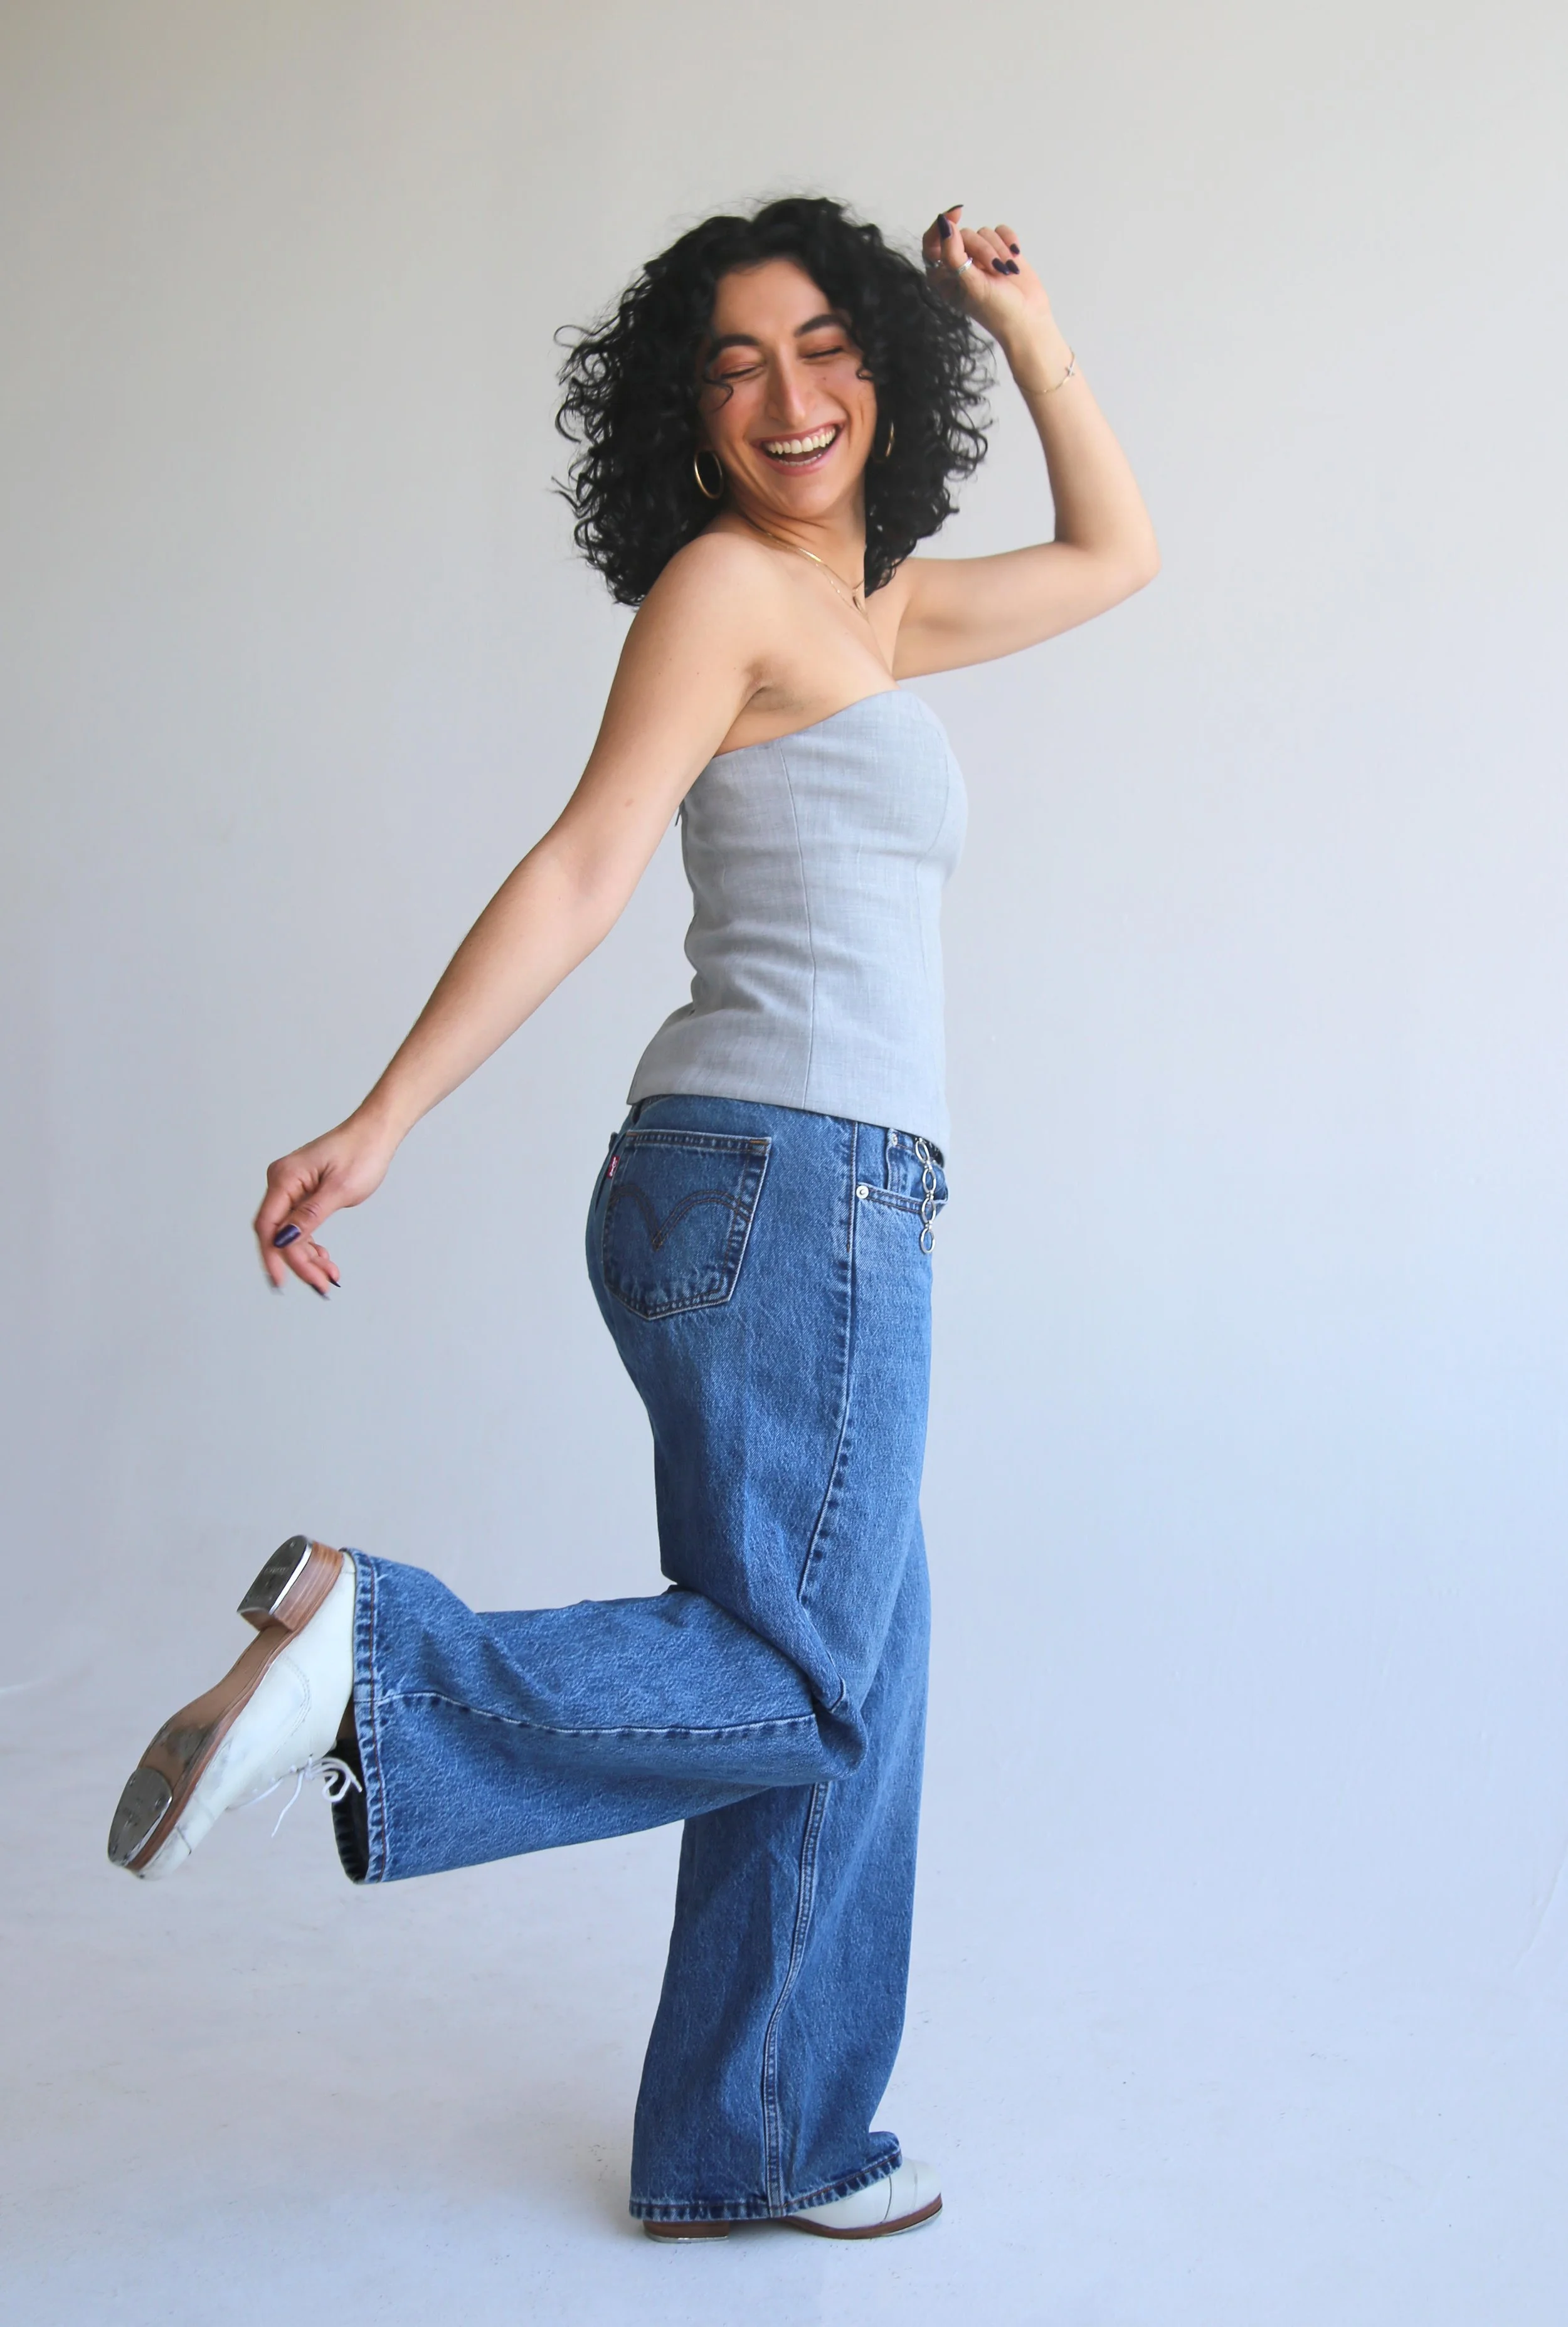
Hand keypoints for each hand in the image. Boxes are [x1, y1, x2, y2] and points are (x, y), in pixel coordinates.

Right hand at [252, 1111, 397, 1294]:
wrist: (375, 1133)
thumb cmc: (361, 1152)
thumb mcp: (339, 1190)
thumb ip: (310, 1216)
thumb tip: (285, 1240)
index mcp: (285, 1178)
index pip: (268, 1225)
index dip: (273, 1256)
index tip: (282, 1281)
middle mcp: (282, 1182)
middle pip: (278, 1233)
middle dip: (298, 1262)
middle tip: (321, 1283)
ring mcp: (291, 1188)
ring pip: (290, 1233)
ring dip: (306, 1257)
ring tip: (329, 1274)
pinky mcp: (302, 1193)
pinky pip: (299, 1225)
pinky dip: (311, 1244)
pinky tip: (324, 1258)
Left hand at [920, 206, 1054, 355]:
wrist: (1028, 319)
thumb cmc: (996, 310)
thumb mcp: (970, 284)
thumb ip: (953, 254)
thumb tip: (945, 225)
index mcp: (944, 277)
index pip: (931, 243)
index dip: (941, 227)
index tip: (956, 215)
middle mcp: (960, 265)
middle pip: (964, 235)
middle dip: (983, 249)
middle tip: (995, 270)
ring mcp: (981, 257)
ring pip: (983, 232)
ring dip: (999, 250)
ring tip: (1006, 272)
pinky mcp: (1000, 250)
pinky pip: (1001, 230)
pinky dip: (1009, 241)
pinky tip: (1015, 257)